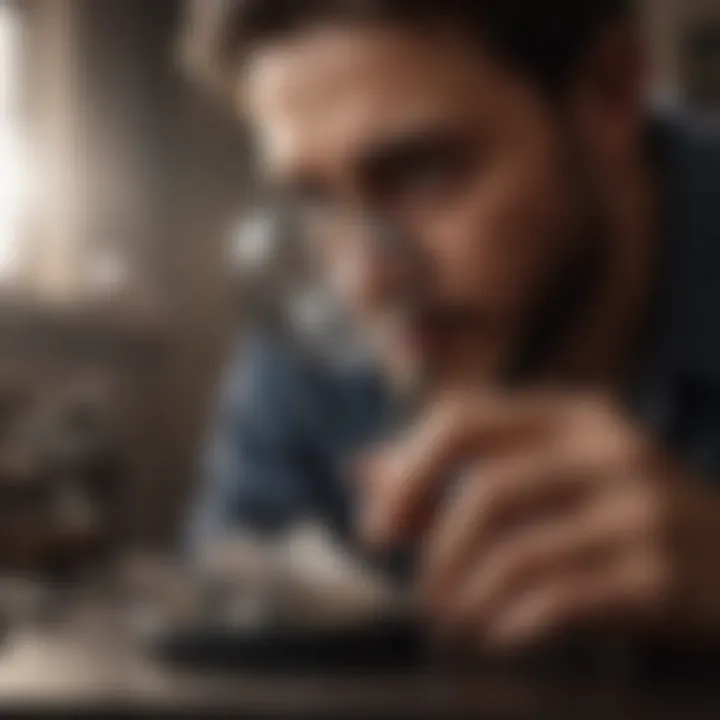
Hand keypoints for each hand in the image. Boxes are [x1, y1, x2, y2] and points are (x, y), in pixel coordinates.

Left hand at [359, 391, 719, 649]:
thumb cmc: (620, 516)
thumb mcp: (547, 474)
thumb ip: (455, 468)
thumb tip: (360, 469)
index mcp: (570, 414)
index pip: (462, 417)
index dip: (406, 471)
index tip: (377, 529)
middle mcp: (608, 448)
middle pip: (486, 488)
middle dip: (434, 549)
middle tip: (421, 596)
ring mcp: (641, 509)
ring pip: (518, 550)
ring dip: (468, 596)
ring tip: (453, 623)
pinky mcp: (663, 575)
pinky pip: (562, 601)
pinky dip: (512, 624)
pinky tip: (498, 637)